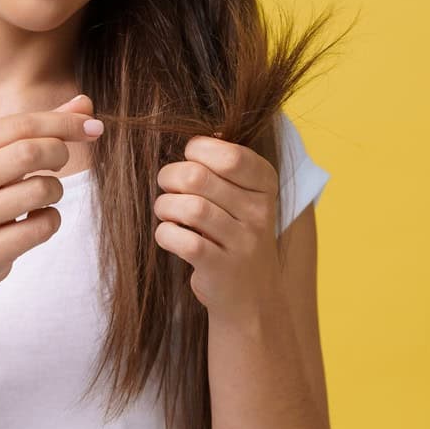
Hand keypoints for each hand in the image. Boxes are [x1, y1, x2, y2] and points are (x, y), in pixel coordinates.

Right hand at [0, 93, 102, 297]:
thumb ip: (38, 130)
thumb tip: (85, 104)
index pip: (20, 125)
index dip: (63, 122)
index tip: (92, 126)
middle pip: (28, 152)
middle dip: (59, 153)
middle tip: (61, 162)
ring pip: (39, 190)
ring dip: (55, 191)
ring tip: (42, 195)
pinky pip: (41, 227)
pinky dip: (50, 220)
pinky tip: (34, 220)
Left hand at [153, 133, 281, 319]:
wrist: (252, 299)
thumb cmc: (236, 235)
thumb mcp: (245, 197)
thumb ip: (228, 165)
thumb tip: (209, 130)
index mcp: (265, 185)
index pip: (229, 155)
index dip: (197, 151)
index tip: (190, 161)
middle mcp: (259, 212)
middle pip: (198, 176)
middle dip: (170, 177)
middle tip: (168, 187)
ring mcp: (243, 242)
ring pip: (189, 207)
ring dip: (165, 206)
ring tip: (167, 212)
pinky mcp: (221, 268)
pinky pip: (183, 240)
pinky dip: (166, 234)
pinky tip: (170, 235)